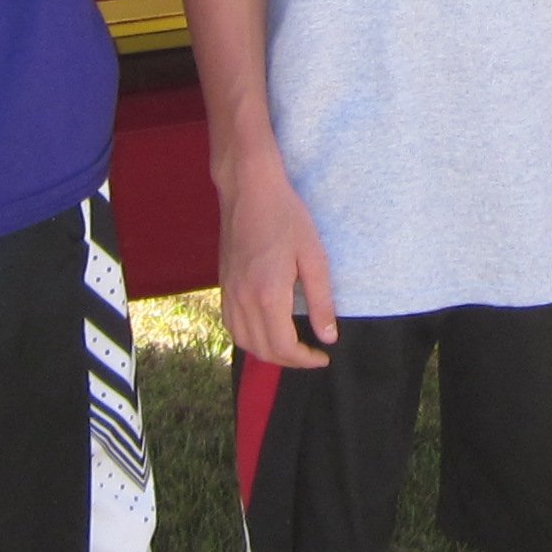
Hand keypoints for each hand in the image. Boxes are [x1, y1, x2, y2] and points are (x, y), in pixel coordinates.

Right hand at [219, 156, 339, 367]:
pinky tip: (266, 329)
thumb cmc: (286, 217)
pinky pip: (232, 325)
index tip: (323, 357)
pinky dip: (249, 337)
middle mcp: (243, 300)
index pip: (283, 347)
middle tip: (311, 354)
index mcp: (268, 295)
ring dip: (267, 352)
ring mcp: (229, 293)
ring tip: (291, 346)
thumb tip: (328, 337)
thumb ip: (321, 301)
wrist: (249, 189)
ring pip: (244, 341)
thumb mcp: (314, 257)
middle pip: (263, 350)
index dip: (305, 360)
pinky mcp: (223, 285)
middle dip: (289, 361)